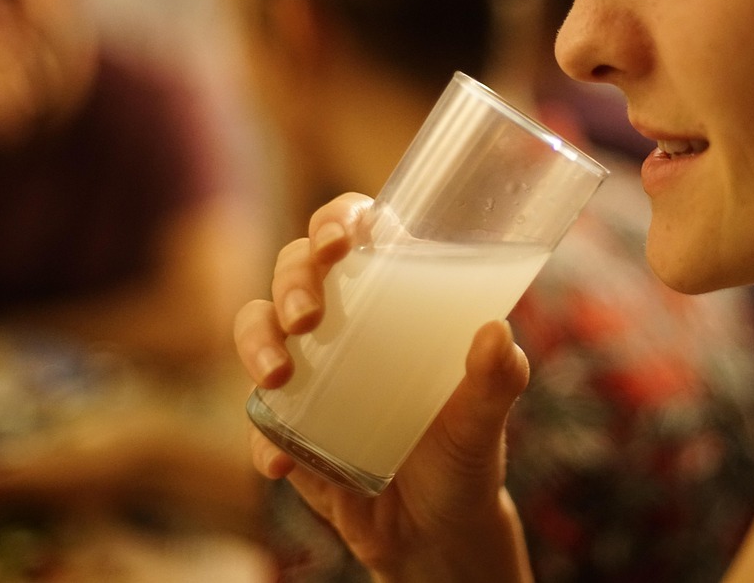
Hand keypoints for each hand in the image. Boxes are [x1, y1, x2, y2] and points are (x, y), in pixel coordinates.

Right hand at [234, 193, 534, 581]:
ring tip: (279, 377)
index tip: (339, 240)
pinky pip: (256, 421)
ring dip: (256, 343)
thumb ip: (497, 380)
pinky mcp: (286, 428)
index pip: (352, 233)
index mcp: (389, 299)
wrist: (437, 532)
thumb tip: (497, 332)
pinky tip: (280, 461)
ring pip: (257, 327)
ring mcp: (308, 374)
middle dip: (291, 281)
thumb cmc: (464, 454)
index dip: (336, 220)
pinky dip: (260, 438)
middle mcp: (341, 324)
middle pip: (293, 270)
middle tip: (308, 317)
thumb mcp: (483, 418)